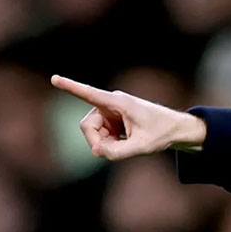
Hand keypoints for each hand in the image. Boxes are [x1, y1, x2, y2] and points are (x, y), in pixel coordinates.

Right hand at [50, 75, 206, 159]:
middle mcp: (111, 104)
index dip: (71, 87)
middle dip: (96, 141)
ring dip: (105, 143)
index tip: (55, 78)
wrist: (176, 129)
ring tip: (126, 145)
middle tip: (113, 153)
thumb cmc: (161, 133)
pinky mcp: (112, 119)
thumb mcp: (142, 147)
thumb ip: (118, 152)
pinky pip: (101, 134)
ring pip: (93, 132)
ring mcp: (111, 111)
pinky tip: (126, 142)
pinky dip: (109, 142)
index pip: (90, 94)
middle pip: (87, 125)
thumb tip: (98, 152)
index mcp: (118, 103)